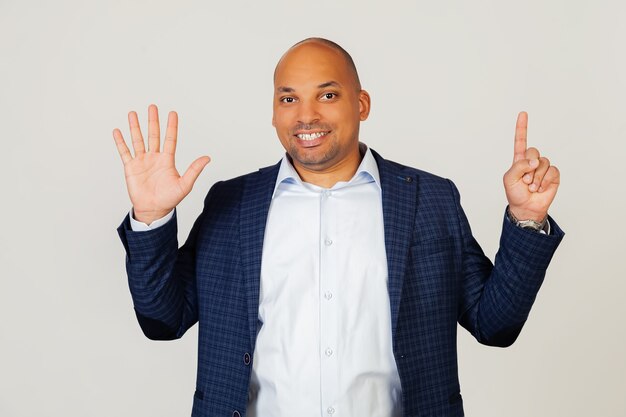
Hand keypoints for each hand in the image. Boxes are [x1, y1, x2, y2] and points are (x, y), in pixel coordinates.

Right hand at [113, 104, 210, 223]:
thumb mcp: (185, 184)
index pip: (170, 139)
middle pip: (154, 135)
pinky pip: (124, 152)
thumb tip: (207, 158)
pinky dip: (120, 142)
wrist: (154, 210)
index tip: (172, 113)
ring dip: (135, 127)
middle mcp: (154, 158)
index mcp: (167, 160)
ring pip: (138, 140)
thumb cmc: (170, 199)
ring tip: (133, 113)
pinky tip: (117, 131)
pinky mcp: (131, 168)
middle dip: (153, 121)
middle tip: (152, 106)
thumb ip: (194, 170)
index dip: (171, 126)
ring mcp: (142, 161)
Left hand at [503, 112, 559, 221]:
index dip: (522, 127)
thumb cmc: (515, 193)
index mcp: (519, 159)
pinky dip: (545, 180)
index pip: (521, 140)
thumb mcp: (509, 179)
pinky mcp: (553, 175)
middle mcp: (532, 161)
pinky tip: (540, 188)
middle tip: (525, 180)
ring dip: (536, 177)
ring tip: (532, 186)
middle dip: (528, 167)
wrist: (526, 207)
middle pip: (533, 151)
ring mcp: (543, 167)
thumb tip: (535, 160)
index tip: (523, 113)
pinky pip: (552, 171)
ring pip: (543, 162)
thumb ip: (518, 166)